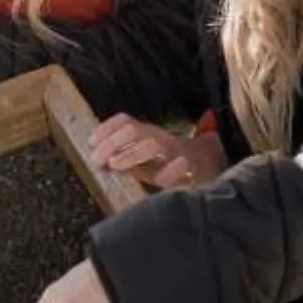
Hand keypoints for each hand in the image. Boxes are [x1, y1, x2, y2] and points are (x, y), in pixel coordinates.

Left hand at [88, 114, 225, 188]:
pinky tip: (159, 181)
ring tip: (115, 165)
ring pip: (154, 144)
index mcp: (148, 135)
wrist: (211, 167)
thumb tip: (98, 162)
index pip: (125, 121)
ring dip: (131, 153)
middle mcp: (161, 138)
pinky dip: (171, 170)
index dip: (106, 128)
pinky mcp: (194, 165)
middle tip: (98, 160)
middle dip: (113, 142)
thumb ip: (122, 161)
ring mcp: (178, 150)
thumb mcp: (143, 163)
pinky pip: (183, 164)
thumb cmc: (169, 166)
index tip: (90, 142)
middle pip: (135, 130)